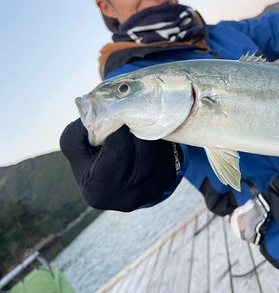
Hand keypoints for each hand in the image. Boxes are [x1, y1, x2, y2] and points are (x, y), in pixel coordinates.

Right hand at [60, 119, 181, 211]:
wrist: (113, 179)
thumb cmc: (90, 159)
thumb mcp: (75, 147)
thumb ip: (78, 132)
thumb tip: (98, 113)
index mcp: (99, 191)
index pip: (119, 152)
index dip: (119, 132)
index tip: (116, 123)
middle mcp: (128, 198)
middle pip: (144, 150)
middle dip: (138, 129)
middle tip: (131, 120)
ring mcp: (152, 191)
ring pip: (160, 150)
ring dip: (151, 133)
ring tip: (139, 127)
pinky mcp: (168, 181)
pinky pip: (171, 153)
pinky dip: (162, 141)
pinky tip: (149, 138)